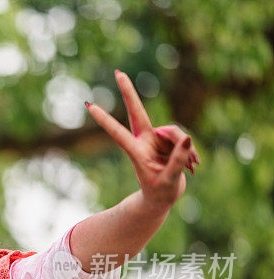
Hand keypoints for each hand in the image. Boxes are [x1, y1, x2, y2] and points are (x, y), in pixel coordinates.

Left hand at [86, 70, 199, 212]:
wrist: (162, 199)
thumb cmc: (160, 193)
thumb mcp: (169, 180)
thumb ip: (178, 160)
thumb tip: (187, 138)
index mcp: (136, 152)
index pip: (118, 132)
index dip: (105, 119)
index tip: (90, 106)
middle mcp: (144, 141)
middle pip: (137, 111)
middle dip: (129, 92)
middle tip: (118, 72)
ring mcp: (157, 140)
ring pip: (175, 131)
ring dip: (186, 149)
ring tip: (193, 167)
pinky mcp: (170, 141)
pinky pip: (184, 139)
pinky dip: (191, 152)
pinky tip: (194, 167)